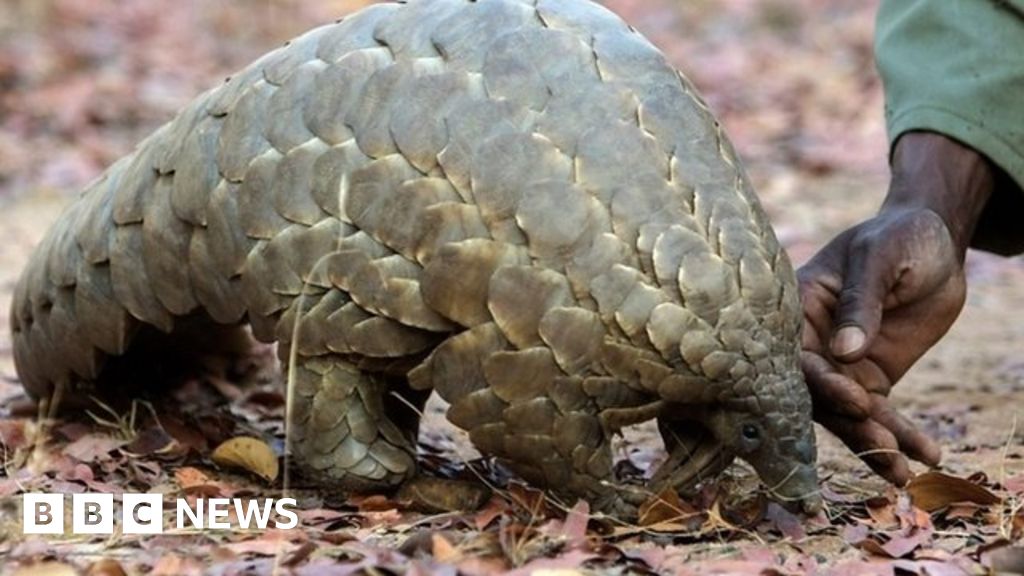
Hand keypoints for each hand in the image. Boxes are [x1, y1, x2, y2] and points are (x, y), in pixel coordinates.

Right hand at [798, 132, 993, 484]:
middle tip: (882, 447)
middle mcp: (811, 344)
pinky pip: (881, 415)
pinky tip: (925, 457)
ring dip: (875, 443)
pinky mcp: (870, 379)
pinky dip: (902, 437)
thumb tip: (845, 351)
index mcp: (797, 310)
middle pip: (818, 394)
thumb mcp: (878, 258)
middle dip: (849, 425)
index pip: (796, 355)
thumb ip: (860, 302)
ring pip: (848, 415)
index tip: (855, 400)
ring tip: (903, 472)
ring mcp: (840, 366)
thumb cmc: (897, 237)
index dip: (821, 382)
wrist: (933, 242)